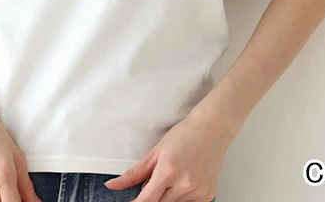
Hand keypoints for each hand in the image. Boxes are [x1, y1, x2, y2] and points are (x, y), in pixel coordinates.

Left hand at [104, 112, 235, 201]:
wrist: (211, 130)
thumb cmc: (184, 135)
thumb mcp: (155, 152)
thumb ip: (133, 173)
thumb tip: (113, 186)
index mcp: (168, 171)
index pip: (146, 201)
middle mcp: (184, 185)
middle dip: (152, 197)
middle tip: (155, 180)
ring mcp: (197, 192)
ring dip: (166, 196)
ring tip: (172, 175)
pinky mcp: (207, 196)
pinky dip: (180, 196)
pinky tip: (184, 180)